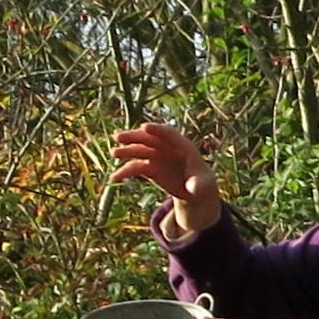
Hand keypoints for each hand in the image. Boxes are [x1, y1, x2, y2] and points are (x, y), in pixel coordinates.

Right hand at [111, 121, 223, 238]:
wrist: (194, 191)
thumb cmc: (202, 184)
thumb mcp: (204, 186)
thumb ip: (199, 185)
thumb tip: (193, 188)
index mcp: (183, 146)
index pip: (169, 134)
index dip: (157, 130)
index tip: (144, 127)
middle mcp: (167, 148)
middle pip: (149, 139)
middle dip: (134, 137)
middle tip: (118, 137)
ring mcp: (157, 157)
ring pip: (139, 151)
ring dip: (127, 151)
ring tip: (114, 153)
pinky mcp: (150, 168)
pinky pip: (135, 167)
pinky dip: (125, 172)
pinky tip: (115, 177)